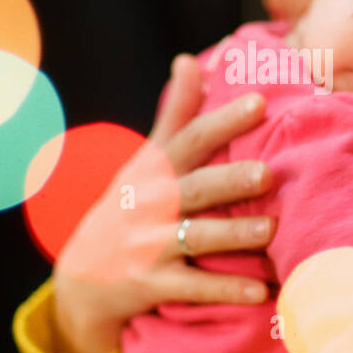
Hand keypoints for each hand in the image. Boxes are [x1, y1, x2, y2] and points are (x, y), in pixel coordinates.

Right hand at [51, 53, 276, 352]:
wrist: (81, 280)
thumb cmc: (129, 208)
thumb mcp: (146, 162)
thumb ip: (174, 115)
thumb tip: (189, 60)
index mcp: (153, 171)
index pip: (189, 139)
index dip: (222, 120)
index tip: (259, 102)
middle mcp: (148, 204)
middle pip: (193, 187)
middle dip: (229, 179)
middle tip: (267, 173)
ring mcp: (146, 245)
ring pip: (193, 237)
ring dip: (232, 234)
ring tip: (271, 229)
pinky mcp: (149, 285)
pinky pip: (192, 287)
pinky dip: (224, 289)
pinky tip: (259, 292)